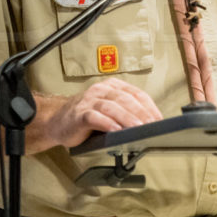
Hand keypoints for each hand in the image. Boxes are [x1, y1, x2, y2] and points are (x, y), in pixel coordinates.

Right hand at [46, 78, 163, 146]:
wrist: (57, 121)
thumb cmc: (87, 117)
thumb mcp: (109, 111)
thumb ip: (125, 113)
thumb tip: (149, 126)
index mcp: (112, 86)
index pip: (136, 94)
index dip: (149, 107)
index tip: (159, 119)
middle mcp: (101, 90)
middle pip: (126, 99)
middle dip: (141, 114)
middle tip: (152, 126)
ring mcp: (89, 101)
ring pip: (112, 107)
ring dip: (127, 118)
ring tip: (138, 129)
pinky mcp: (79, 114)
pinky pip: (95, 117)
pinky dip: (107, 123)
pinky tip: (116, 130)